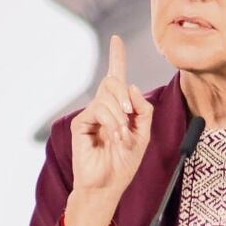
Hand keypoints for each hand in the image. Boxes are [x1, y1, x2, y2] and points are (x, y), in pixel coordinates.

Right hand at [66, 35, 152, 225]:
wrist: (107, 186)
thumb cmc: (124, 164)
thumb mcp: (143, 135)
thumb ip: (143, 110)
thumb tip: (132, 86)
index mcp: (119, 109)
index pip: (117, 78)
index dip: (116, 57)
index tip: (116, 39)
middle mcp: (103, 108)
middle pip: (113, 81)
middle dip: (124, 95)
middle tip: (129, 114)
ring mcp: (91, 114)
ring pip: (108, 95)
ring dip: (120, 116)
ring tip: (122, 137)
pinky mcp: (82, 123)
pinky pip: (100, 109)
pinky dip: (112, 122)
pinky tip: (114, 137)